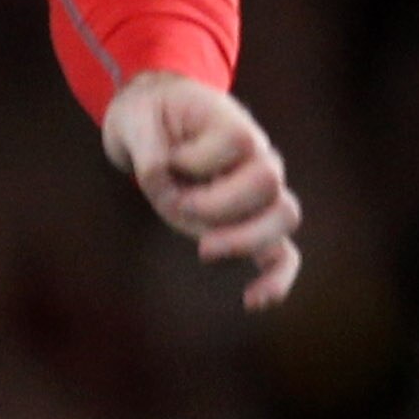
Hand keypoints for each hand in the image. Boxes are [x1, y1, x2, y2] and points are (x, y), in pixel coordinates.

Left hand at [101, 71, 301, 311]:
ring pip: (284, 216)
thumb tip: (161, 179)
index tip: (169, 158)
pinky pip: (282, 254)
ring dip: (245, 239)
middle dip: (221, 204)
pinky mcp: (247, 224)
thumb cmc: (149, 116)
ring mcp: (257, 194)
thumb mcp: (134, 118)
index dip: (198, 158)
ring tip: (204, 251)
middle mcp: (256, 158)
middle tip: (180, 205)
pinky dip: (276, 279)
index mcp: (234, 125)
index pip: (237, 142)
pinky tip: (254, 302)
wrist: (159, 122)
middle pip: (269, 182)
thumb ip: (147, 148)